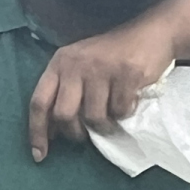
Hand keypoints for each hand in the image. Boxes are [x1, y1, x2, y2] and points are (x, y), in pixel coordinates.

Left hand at [28, 11, 175, 161]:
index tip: (39, 155)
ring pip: (93, 117)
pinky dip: (124, 113)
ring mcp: (101, 68)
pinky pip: (119, 112)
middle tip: (87, 135)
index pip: (39, 102)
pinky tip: (128, 101)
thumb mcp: (81, 68)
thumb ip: (65, 94)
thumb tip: (52, 132)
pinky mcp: (126, 74)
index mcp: (60, 63)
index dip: (37, 132)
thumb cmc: (112, 57)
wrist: (152, 33)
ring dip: (105, 126)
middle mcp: (76, 64)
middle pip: (64, 115)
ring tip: (112, 116)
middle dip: (75, 133)